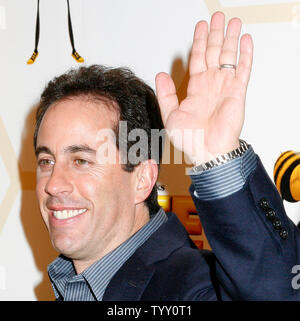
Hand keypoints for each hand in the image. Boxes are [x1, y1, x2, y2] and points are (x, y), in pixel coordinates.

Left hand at [155, 12, 252, 164]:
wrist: (207, 152)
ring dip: (230, 39)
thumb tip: (161, 75)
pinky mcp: (237, 92)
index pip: (198, 58)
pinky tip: (245, 41)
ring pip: (228, 56)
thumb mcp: (170, 115)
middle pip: (213, 52)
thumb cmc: (190, 139)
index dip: (199, 42)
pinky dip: (245, 55)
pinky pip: (243, 69)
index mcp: (196, 88)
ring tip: (232, 22)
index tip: (201, 27)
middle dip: (216, 34)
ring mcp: (225, 86)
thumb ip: (166, 94)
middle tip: (218, 17)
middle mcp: (211, 84)